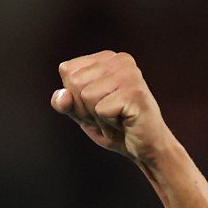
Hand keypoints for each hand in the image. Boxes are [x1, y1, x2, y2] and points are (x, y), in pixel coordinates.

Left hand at [50, 51, 174, 162]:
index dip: (75, 97)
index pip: (67, 71)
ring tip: (116, 119)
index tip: (97, 106)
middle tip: (107, 115)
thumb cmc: (115, 128)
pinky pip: (101, 110)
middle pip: (75, 82)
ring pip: (87, 96)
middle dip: (84, 109)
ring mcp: (129, 74)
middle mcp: (119, 60)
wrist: (146, 148)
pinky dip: (108, 125)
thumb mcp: (82, 114)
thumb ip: (65, 103)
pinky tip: (124, 123)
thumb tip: (62, 95)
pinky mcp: (135, 92)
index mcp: (106, 58)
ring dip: (97, 118)